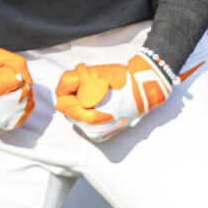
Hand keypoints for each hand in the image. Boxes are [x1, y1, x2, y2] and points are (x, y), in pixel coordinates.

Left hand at [55, 52, 172, 141]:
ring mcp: (98, 133)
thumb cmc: (119, 80)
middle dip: (73, 96)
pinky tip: (99, 102)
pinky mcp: (103, 133)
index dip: (68, 88)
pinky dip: (88, 110)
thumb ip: (72, 80)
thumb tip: (64, 87)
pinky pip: (86, 122)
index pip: (63, 104)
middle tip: (88, 84)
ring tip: (95, 93)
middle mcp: (92, 131)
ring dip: (80, 103)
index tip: (79, 78)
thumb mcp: (93, 74)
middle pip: (68, 111)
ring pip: (76, 116)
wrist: (144, 89)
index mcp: (90, 118)